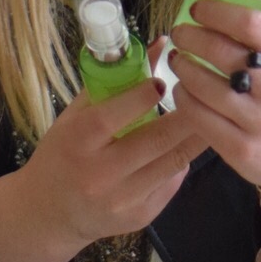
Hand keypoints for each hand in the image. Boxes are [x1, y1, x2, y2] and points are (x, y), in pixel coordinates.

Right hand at [20, 46, 207, 250]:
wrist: (48, 213)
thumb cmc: (63, 152)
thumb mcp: (77, 115)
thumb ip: (115, 81)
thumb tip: (160, 44)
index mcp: (78, 141)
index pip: (115, 115)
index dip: (143, 96)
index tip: (164, 79)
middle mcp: (100, 175)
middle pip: (156, 140)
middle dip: (188, 114)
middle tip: (209, 92)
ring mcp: (122, 200)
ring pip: (173, 163)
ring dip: (197, 136)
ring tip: (212, 114)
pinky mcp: (140, 218)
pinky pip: (171, 183)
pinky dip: (182, 161)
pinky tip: (187, 145)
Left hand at [169, 0, 260, 212]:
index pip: (252, 24)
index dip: (218, 11)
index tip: (198, 8)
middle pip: (223, 52)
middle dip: (191, 37)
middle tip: (179, 31)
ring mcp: (260, 122)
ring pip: (205, 85)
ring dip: (182, 66)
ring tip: (176, 58)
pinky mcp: (241, 149)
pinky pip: (199, 116)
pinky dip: (183, 98)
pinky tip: (181, 89)